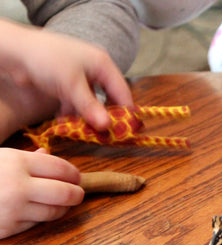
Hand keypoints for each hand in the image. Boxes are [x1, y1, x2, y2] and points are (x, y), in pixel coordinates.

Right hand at [0, 148, 83, 238]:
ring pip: (55, 212)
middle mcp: (18, 186)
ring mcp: (13, 209)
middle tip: (77, 193)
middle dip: (76, 193)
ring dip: (62, 208)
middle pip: (66, 193)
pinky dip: (40, 218)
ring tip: (61, 203)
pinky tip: (35, 211)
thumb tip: (45, 154)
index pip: (62, 169)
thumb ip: (24, 158)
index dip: (74, 174)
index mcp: (17, 162)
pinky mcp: (7, 228)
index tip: (76, 177)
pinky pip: (36, 223)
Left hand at [1, 20, 132, 129]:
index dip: (126, 113)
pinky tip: (65, 122)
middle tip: (103, 135)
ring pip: (90, 103)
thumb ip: (90, 107)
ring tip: (82, 131)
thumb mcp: (71, 86)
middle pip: (108, 99)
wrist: (15, 50)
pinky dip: (72, 112)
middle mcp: (95, 70)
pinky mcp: (66, 84)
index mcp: (103, 65)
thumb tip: (107, 127)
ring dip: (86, 117)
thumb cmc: (47, 60)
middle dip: (104, 116)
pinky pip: (76, 102)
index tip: (126, 132)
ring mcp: (80, 77)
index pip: (123, 92)